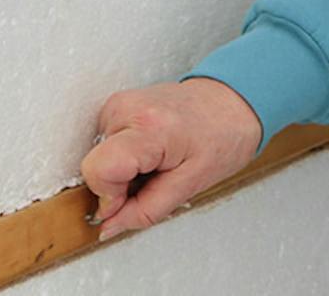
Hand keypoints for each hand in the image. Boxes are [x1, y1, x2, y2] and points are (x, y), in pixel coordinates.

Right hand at [80, 78, 262, 239]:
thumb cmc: (223, 137)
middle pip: (94, 166)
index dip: (109, 195)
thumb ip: (146, 210)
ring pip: (98, 157)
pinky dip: (124, 156)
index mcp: (150, 127)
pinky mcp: (118, 105)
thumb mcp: (192, 184)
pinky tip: (151, 151)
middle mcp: (129, 108)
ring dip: (123, 170)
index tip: (130, 199)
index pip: (98, 170)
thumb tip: (109, 225)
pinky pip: (105, 144)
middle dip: (119, 184)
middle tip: (154, 177)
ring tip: (157, 160)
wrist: (233, 102)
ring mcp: (121, 103)